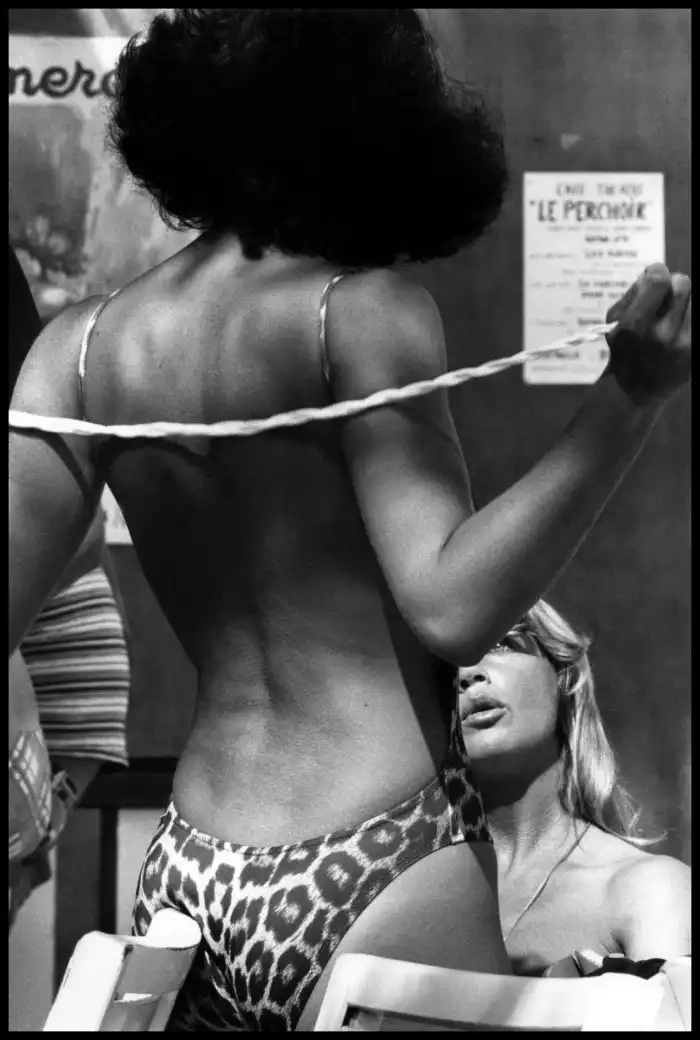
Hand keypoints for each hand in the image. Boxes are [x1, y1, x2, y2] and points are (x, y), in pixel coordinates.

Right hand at [604, 263, 690, 406]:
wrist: (635, 391)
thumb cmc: (623, 350)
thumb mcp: (614, 321)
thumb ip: (634, 294)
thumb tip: (656, 273)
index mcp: (637, 325)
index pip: (659, 279)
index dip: (656, 272)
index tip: (653, 279)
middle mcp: (664, 334)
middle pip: (683, 283)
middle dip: (673, 287)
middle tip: (665, 299)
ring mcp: (686, 344)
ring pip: (694, 300)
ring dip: (685, 303)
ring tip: (673, 317)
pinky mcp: (697, 352)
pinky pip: (696, 318)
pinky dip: (689, 318)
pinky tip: (681, 327)